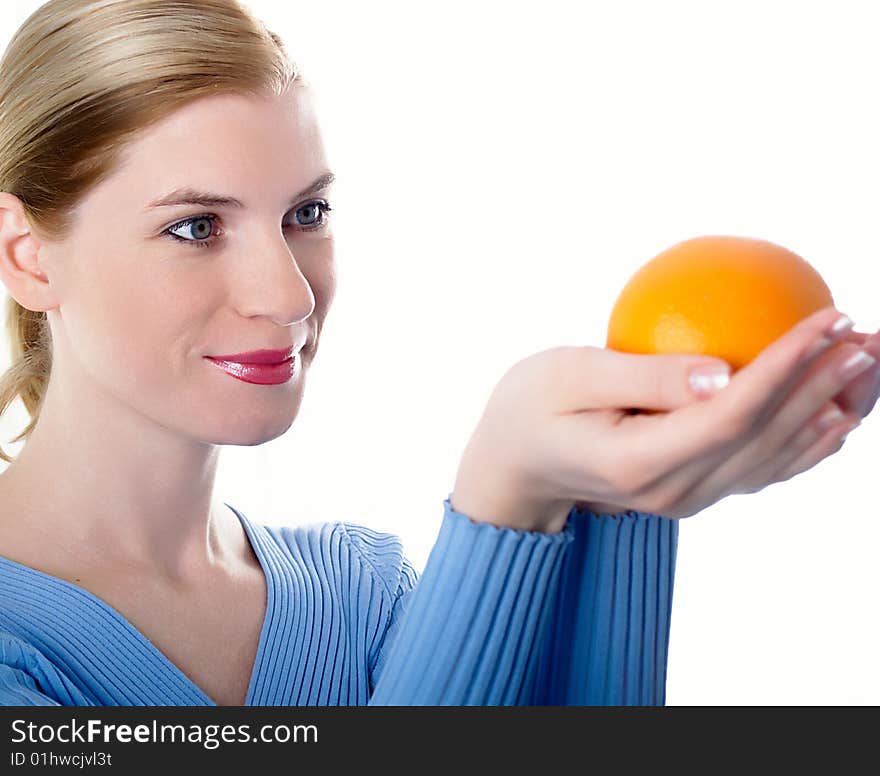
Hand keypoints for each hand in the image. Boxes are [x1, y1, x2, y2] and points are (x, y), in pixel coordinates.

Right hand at [451, 306, 879, 532]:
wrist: (518, 467)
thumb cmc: (531, 406)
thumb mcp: (568, 377)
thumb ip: (642, 377)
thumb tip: (721, 370)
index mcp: (640, 462)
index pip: (733, 412)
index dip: (788, 365)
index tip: (829, 317)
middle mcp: (674, 491)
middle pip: (768, 436)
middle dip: (827, 383)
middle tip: (870, 336)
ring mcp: (687, 497)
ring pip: (777, 457)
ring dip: (832, 411)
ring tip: (872, 368)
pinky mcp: (694, 490)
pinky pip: (763, 466)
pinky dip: (808, 440)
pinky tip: (839, 413)